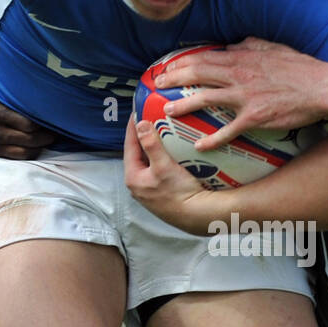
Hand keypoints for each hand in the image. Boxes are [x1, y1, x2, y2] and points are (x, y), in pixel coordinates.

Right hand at [0, 85, 55, 159]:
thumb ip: (10, 93)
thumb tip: (37, 90)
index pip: (27, 122)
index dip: (44, 123)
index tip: (53, 119)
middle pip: (29, 138)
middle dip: (46, 136)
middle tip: (56, 131)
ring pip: (24, 151)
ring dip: (40, 147)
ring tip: (48, 140)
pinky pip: (15, 157)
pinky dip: (29, 153)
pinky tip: (36, 147)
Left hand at [123, 116, 221, 235]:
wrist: (198, 216)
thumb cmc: (179, 193)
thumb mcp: (163, 165)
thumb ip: (150, 144)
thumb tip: (140, 124)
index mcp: (133, 177)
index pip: (129, 145)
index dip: (133, 126)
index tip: (137, 111)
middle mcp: (137, 185)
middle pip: (139, 154)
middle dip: (145, 137)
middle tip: (152, 120)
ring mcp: (149, 191)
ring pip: (149, 162)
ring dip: (155, 148)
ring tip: (163, 133)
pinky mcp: (161, 194)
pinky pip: (158, 170)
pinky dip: (163, 159)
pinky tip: (172, 154)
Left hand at [154, 38, 327, 150]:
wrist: (321, 88)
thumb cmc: (300, 68)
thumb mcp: (272, 48)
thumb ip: (249, 45)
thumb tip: (234, 44)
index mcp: (242, 57)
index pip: (202, 57)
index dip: (180, 62)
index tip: (166, 67)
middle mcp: (238, 75)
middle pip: (196, 74)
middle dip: (172, 79)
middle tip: (156, 86)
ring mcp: (245, 97)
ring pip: (205, 99)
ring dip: (183, 105)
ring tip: (167, 112)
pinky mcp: (254, 118)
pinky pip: (227, 130)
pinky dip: (211, 139)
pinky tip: (198, 146)